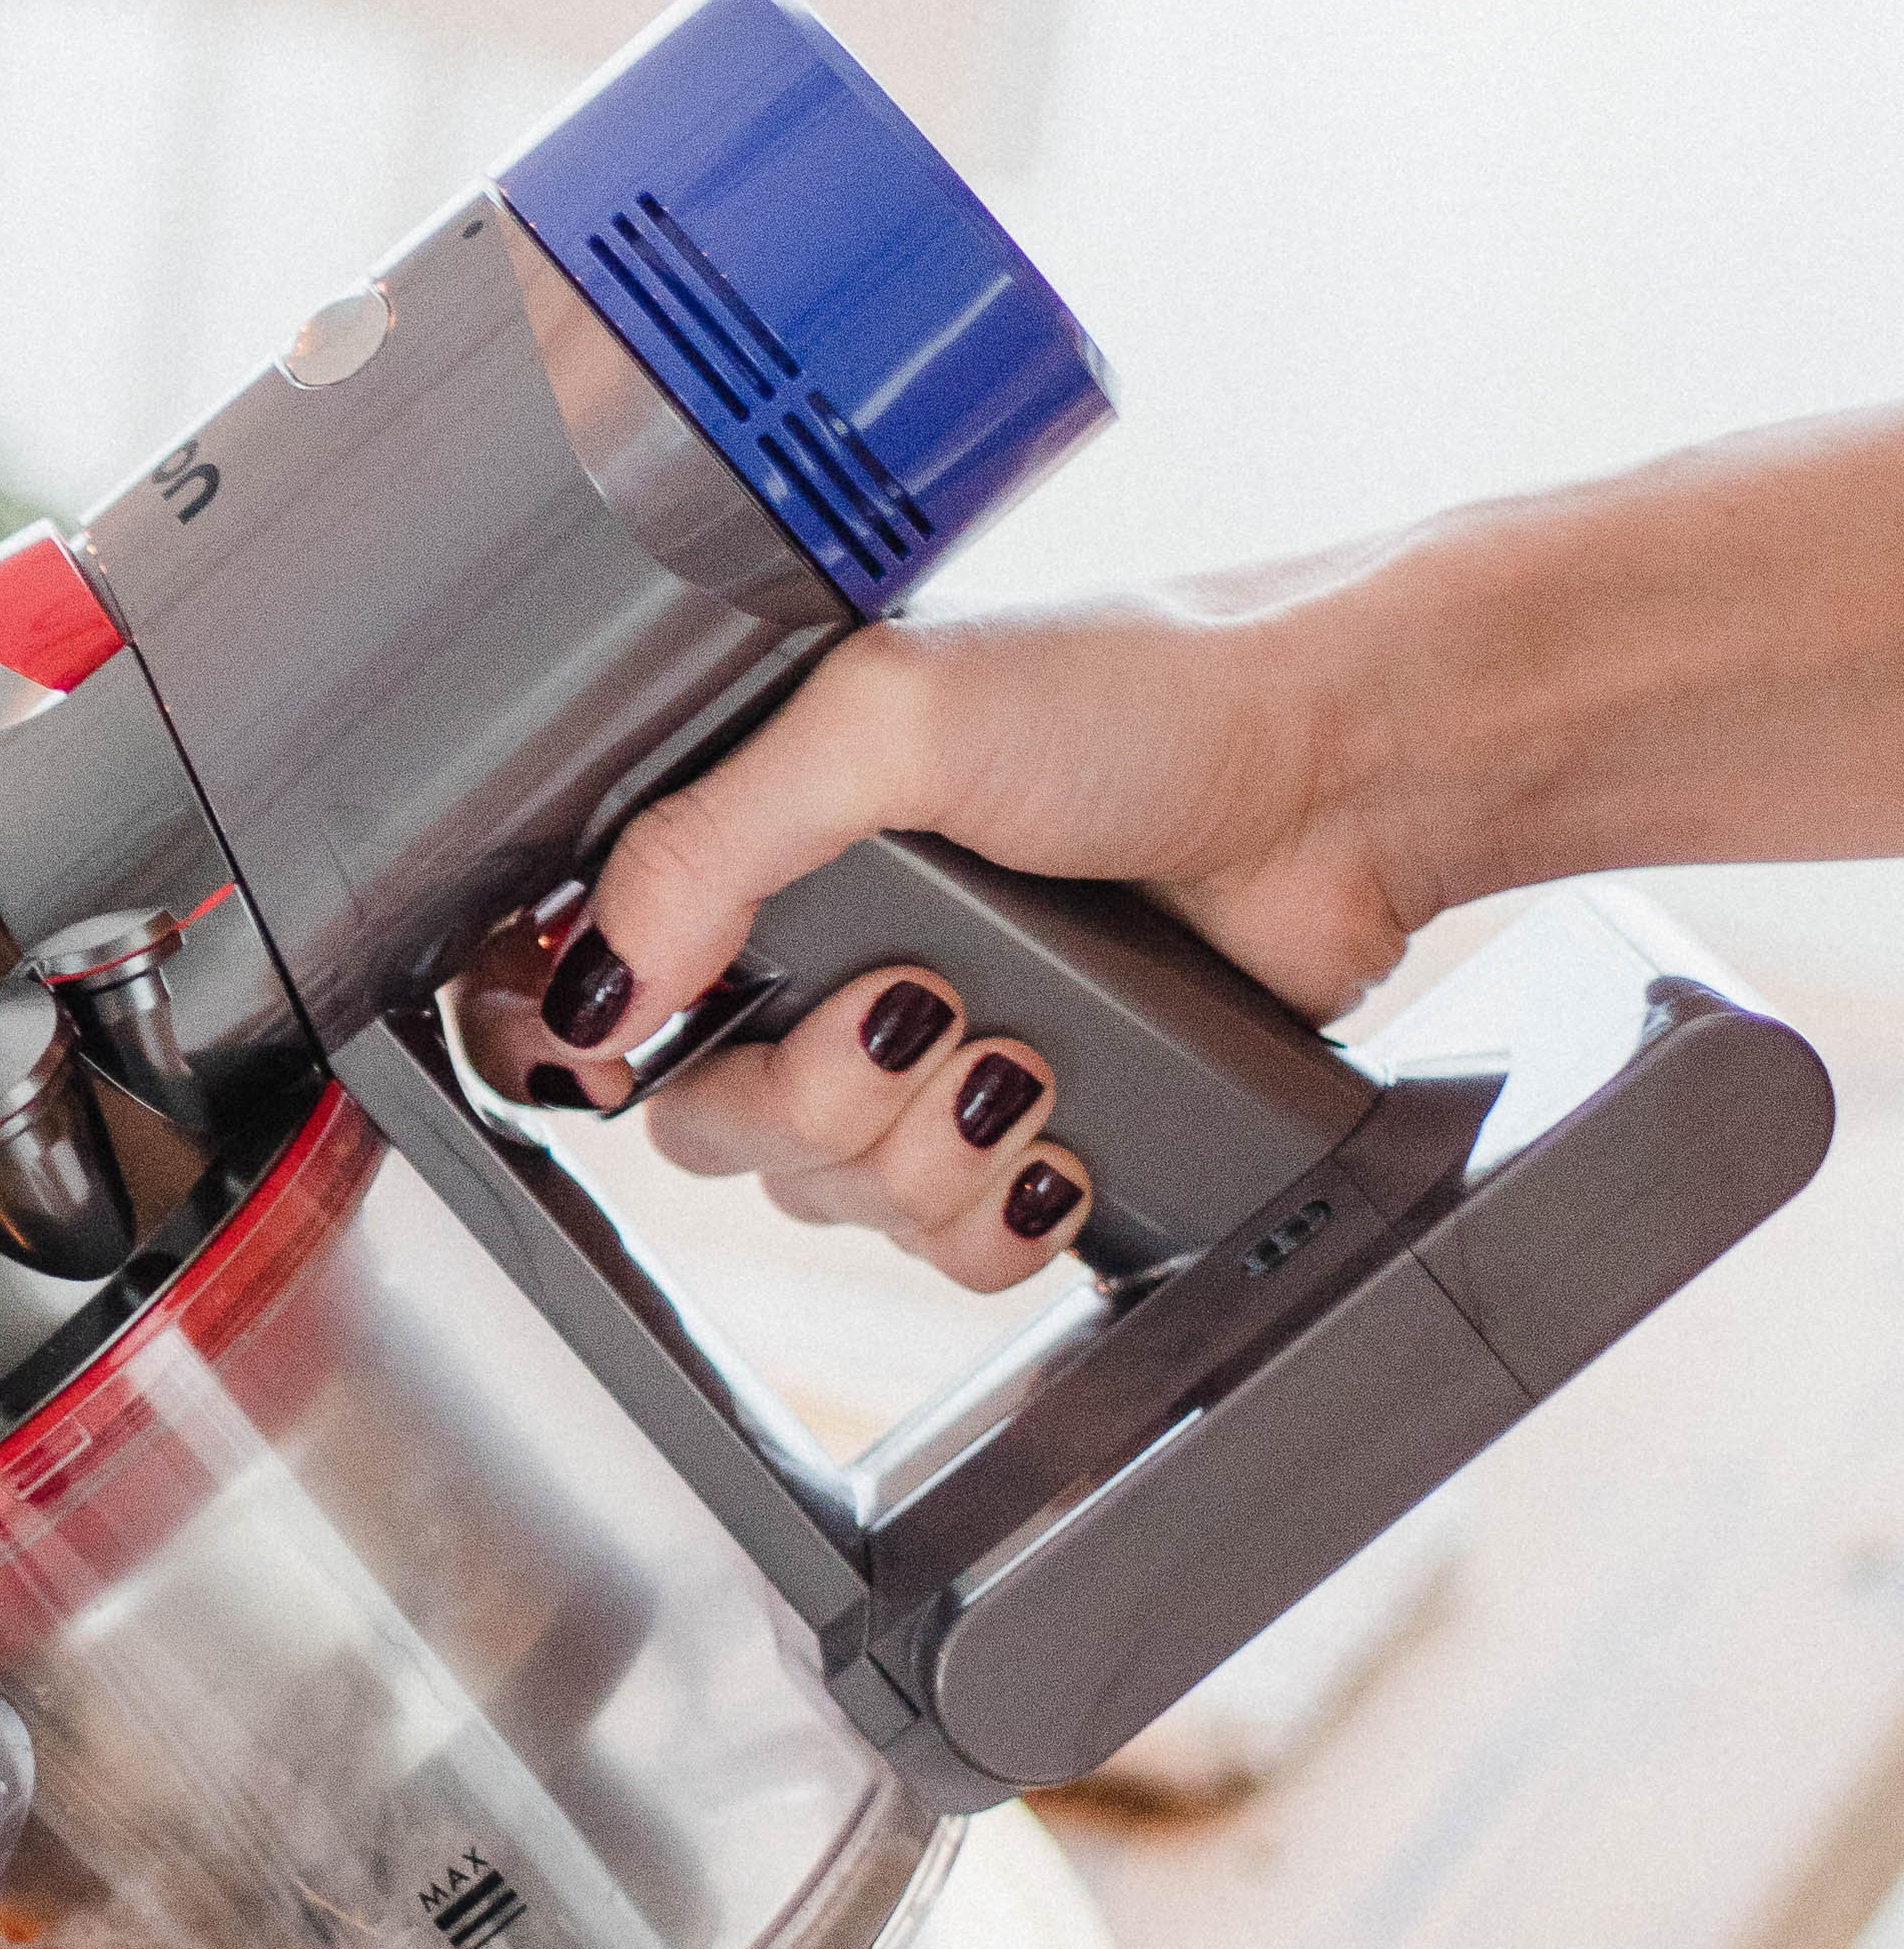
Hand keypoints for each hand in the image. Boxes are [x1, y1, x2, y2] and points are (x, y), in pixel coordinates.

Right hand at [448, 580, 1408, 1296]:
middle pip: (720, 1126)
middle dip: (819, 1098)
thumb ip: (710, 840)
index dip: (615, 1039)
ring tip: (1029, 1050)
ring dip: (928, 1153)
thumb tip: (599, 988)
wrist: (1349, 772)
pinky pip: (950, 1252)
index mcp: (766, 835)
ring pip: (836, 1202)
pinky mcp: (1033, 1131)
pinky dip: (1000, 1217)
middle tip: (923, 1007)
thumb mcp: (887, 720)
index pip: (609, 984)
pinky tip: (1061, 1135)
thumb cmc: (1142, 696)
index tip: (665, 1040)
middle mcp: (834, 948)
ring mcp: (933, 1050)